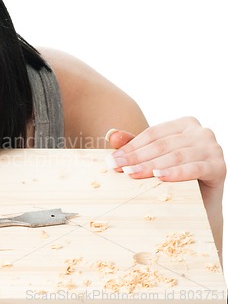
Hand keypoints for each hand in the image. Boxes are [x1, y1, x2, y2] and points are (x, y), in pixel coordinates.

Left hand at [105, 116, 224, 256]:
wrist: (200, 202)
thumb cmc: (174, 175)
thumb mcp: (153, 158)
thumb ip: (134, 146)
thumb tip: (111, 134)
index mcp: (184, 124)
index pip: (152, 134)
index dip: (130, 147)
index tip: (112, 160)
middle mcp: (201, 132)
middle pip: (162, 145)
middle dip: (137, 157)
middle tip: (119, 168)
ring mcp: (212, 148)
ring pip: (176, 155)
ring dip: (152, 165)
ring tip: (133, 173)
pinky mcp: (219, 167)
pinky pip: (195, 168)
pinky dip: (176, 172)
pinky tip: (160, 177)